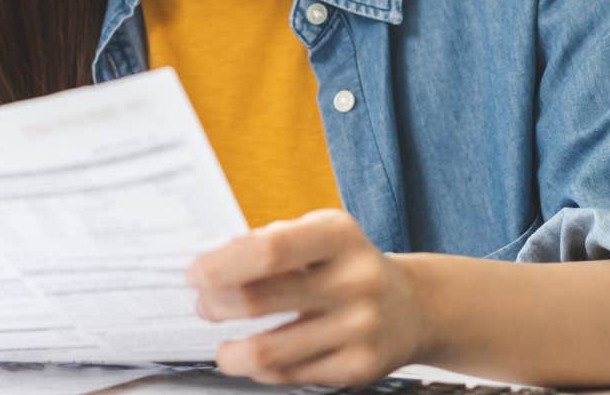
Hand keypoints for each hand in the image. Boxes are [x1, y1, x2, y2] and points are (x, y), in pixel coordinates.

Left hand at [186, 208, 430, 385]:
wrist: (415, 307)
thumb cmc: (346, 265)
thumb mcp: (318, 235)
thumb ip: (268, 243)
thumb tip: (210, 267)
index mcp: (339, 236)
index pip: (269, 250)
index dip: (221, 265)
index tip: (194, 275)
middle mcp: (355, 280)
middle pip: (259, 300)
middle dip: (216, 306)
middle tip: (203, 307)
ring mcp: (360, 328)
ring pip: (268, 351)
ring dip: (231, 352)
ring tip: (224, 348)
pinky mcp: (359, 368)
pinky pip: (289, 375)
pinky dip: (262, 370)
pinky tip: (257, 359)